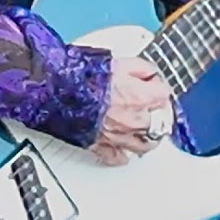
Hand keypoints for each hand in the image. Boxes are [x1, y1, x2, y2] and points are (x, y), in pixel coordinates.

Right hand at [91, 45, 172, 164]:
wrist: (55, 90)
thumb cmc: (82, 77)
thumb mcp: (118, 62)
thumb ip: (140, 68)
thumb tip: (149, 73)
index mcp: (140, 97)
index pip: (164, 95)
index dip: (158, 88)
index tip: (154, 86)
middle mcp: (133, 120)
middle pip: (160, 123)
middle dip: (159, 115)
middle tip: (154, 110)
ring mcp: (118, 135)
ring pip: (144, 145)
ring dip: (148, 138)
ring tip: (146, 131)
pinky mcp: (100, 145)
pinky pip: (117, 157)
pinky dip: (122, 154)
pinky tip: (123, 149)